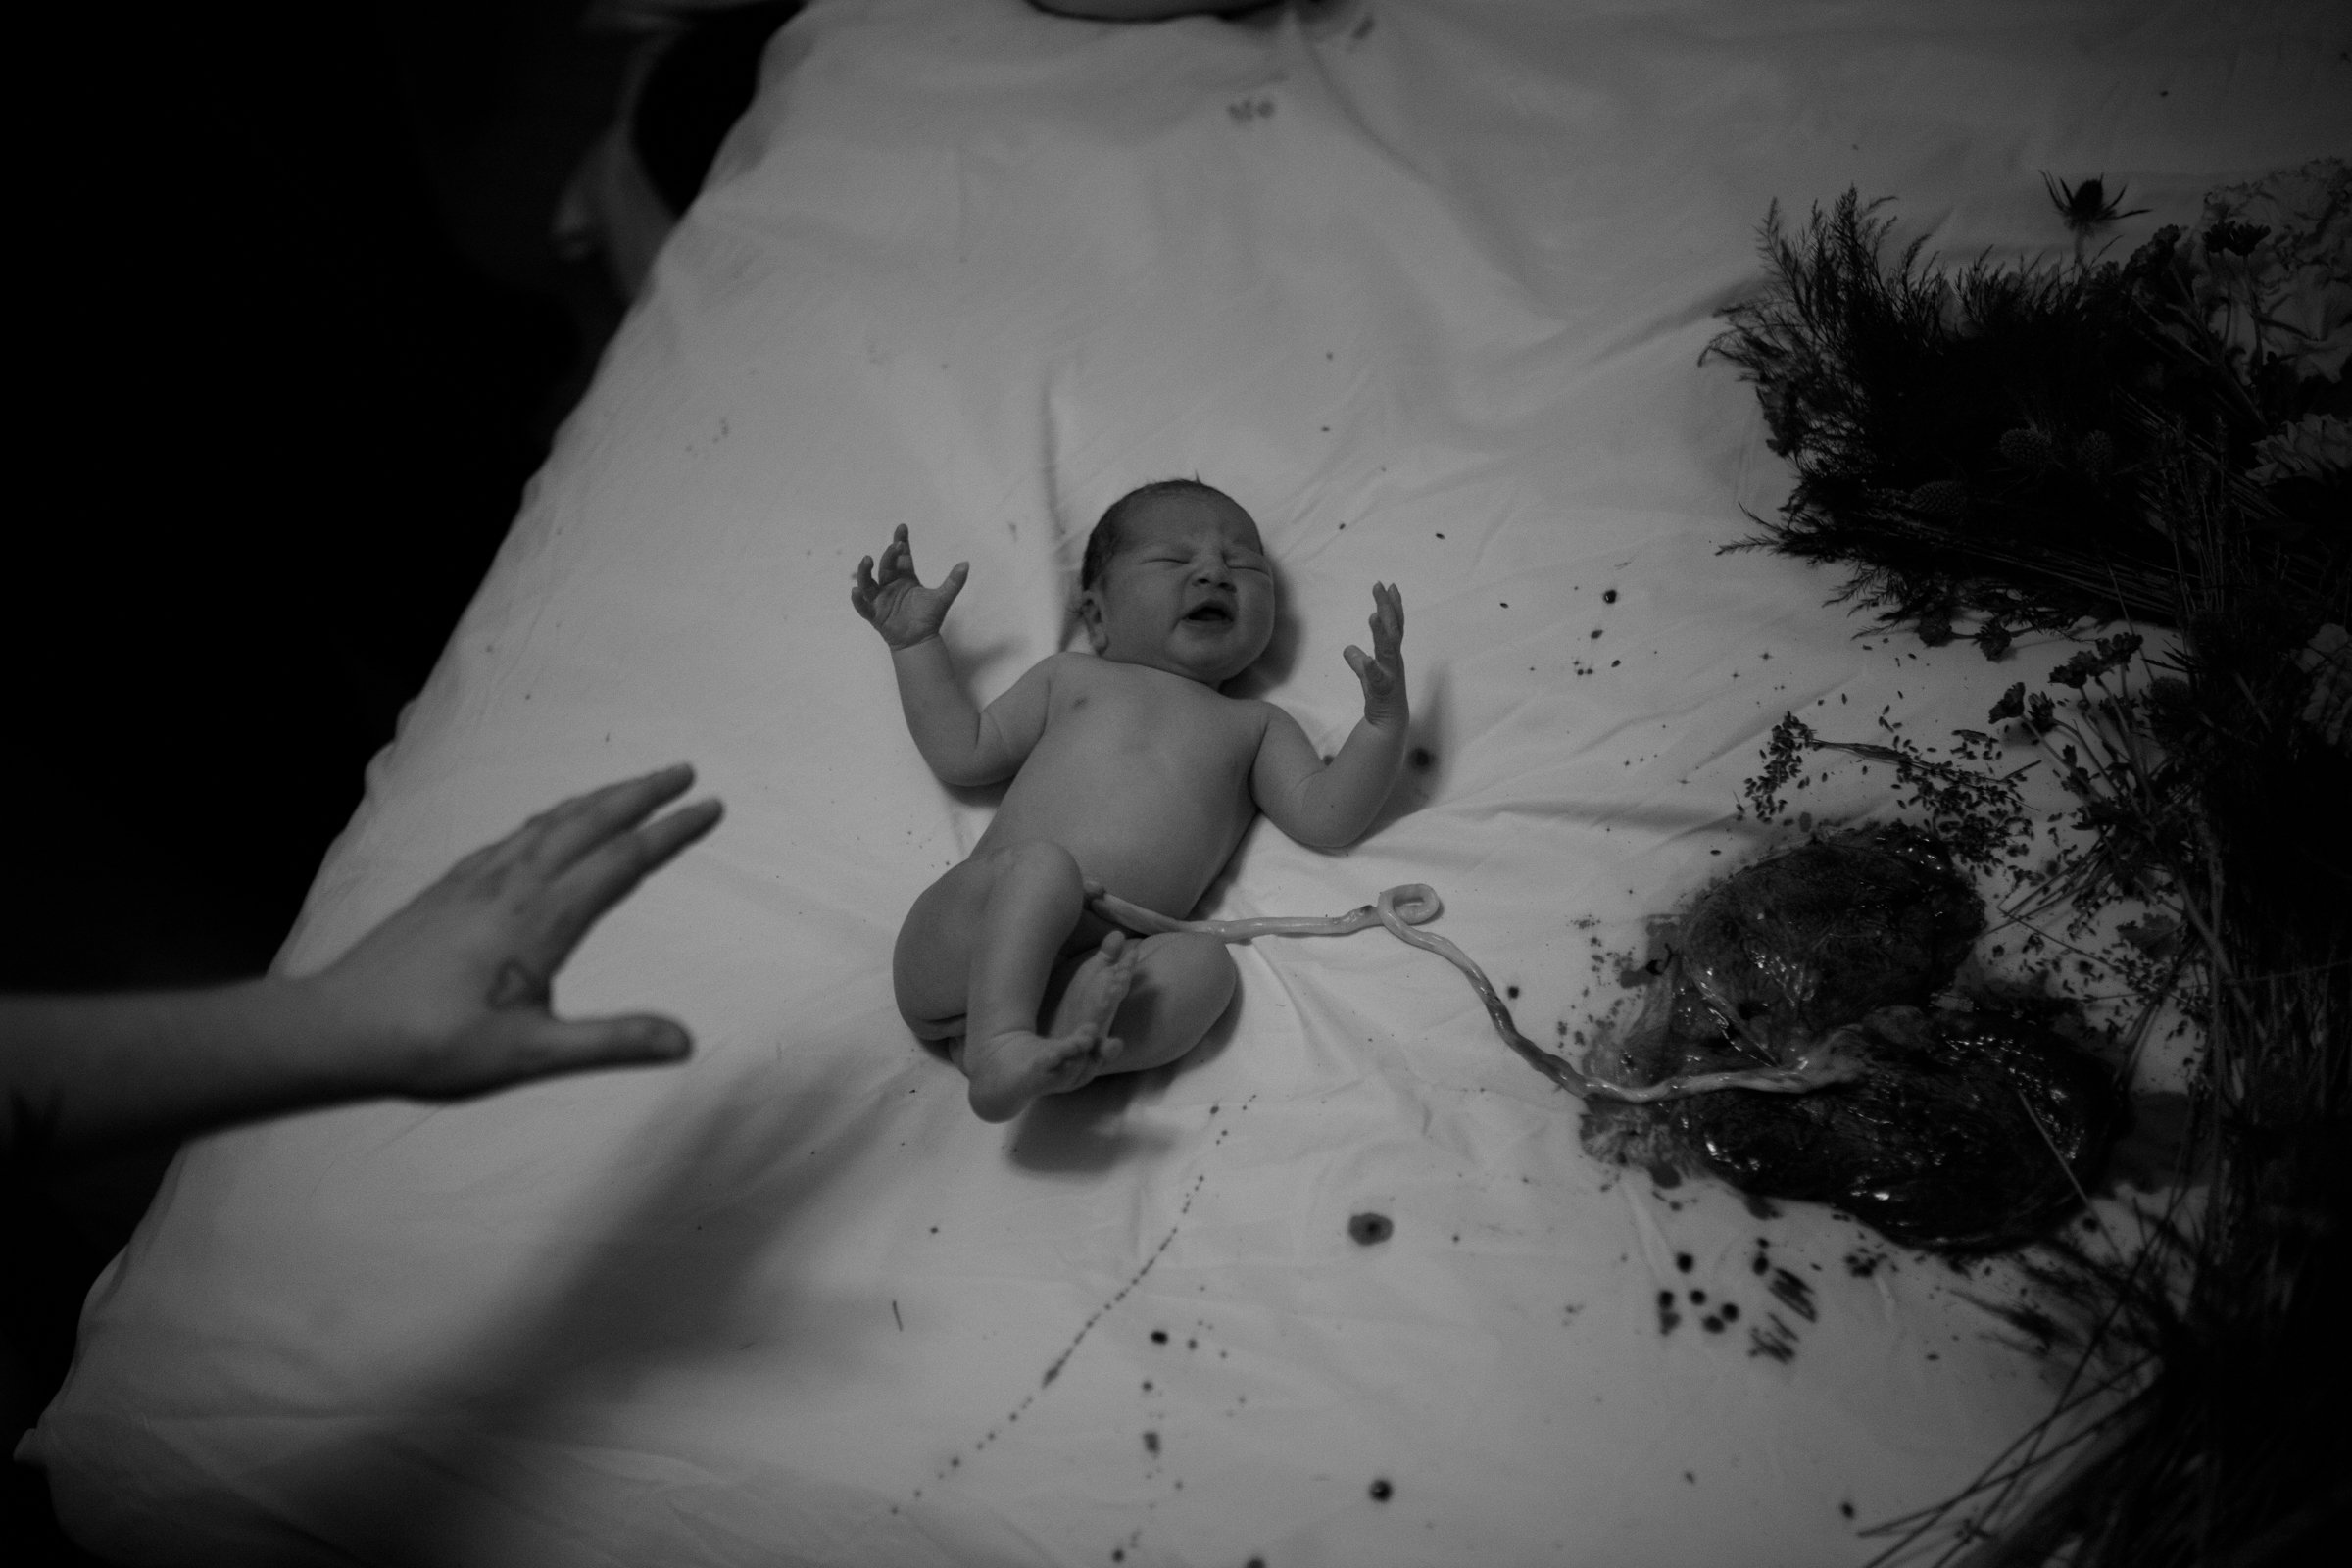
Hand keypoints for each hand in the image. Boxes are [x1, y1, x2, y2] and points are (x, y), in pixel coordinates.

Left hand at [309, 764, 724, 1100]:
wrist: (337, 1026)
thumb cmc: (432, 1045)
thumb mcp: (528, 1054)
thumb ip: (610, 1042)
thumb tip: (683, 1041)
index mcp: (540, 919)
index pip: (622, 861)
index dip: (671, 832)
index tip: (711, 807)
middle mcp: (511, 884)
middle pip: (589, 822)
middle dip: (641, 793)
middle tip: (683, 773)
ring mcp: (476, 879)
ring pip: (549, 821)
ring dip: (597, 798)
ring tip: (631, 787)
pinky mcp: (449, 886)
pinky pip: (514, 834)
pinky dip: (551, 816)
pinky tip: (550, 824)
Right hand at [852, 524, 968, 649]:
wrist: (920, 641)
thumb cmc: (928, 618)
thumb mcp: (942, 598)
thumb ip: (953, 582)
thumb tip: (966, 564)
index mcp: (905, 578)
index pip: (902, 557)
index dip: (901, 542)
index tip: (902, 528)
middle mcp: (890, 585)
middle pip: (886, 566)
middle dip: (890, 555)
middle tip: (897, 545)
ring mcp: (880, 599)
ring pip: (868, 582)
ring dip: (865, 571)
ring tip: (868, 559)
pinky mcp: (874, 614)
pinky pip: (863, 606)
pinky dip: (857, 599)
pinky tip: (855, 590)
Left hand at [1342, 581, 1406, 724]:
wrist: (1387, 725)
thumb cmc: (1380, 697)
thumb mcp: (1368, 675)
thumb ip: (1360, 661)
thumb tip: (1349, 649)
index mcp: (1391, 654)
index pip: (1394, 625)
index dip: (1392, 606)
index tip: (1388, 585)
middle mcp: (1394, 661)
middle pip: (1393, 630)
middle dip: (1388, 608)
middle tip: (1381, 586)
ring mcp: (1390, 675)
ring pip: (1388, 651)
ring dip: (1381, 633)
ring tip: (1373, 616)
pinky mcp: (1383, 692)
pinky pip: (1377, 679)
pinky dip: (1371, 669)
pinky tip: (1365, 660)